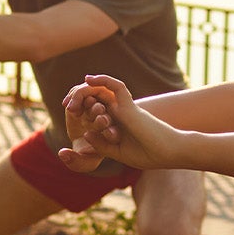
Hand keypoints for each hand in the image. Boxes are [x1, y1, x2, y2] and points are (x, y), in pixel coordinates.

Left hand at [60, 75, 178, 172]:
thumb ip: (102, 144)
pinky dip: (103, 80)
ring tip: (72, 95)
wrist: (167, 153)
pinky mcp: (130, 105)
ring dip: (87, 89)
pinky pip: (116, 86)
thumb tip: (86, 134)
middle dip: (80, 99)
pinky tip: (88, 79)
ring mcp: (125, 108)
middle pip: (97, 99)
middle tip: (66, 104)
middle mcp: (120, 114)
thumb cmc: (148, 155)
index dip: (82, 110)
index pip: (96, 112)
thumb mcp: (118, 152)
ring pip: (103, 91)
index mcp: (117, 125)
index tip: (69, 114)